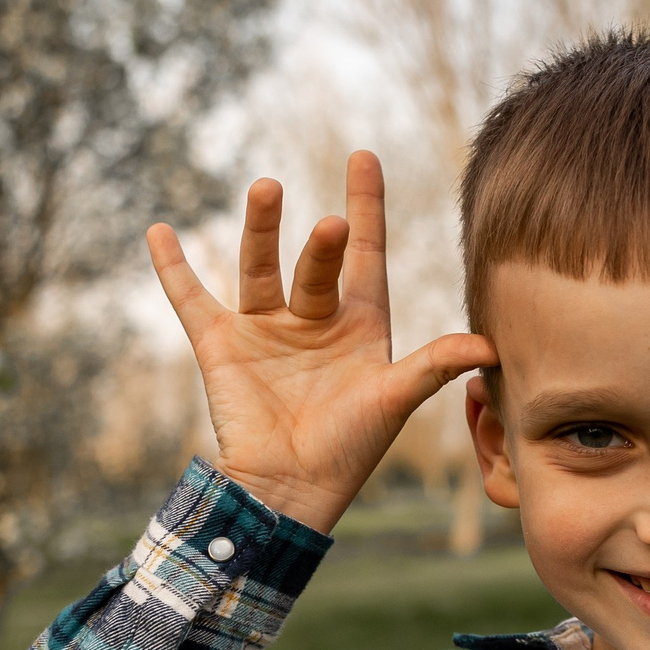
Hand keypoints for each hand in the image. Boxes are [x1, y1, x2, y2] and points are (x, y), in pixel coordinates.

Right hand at [147, 150, 496, 534]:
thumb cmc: (349, 451)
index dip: (368, 206)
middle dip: (323, 243)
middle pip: (317, 264)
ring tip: (266, 190)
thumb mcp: (393, 402)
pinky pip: (192, 300)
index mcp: (360, 325)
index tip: (363, 157)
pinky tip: (159, 232)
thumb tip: (489, 346)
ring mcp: (265, 329)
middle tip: (334, 224)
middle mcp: (312, 318)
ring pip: (260, 267)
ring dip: (260, 230)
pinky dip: (174, 269)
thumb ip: (434, 366)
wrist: (288, 492)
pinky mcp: (221, 346)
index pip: (366, 253)